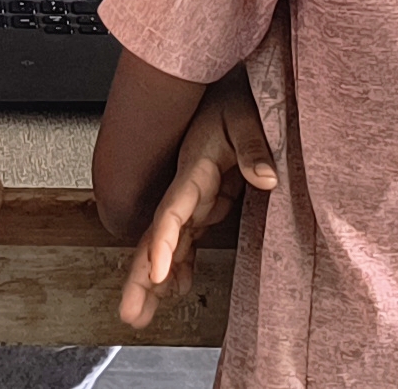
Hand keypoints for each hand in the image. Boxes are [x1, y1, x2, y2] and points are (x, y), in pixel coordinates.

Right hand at [119, 81, 271, 328]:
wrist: (221, 84)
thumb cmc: (230, 97)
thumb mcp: (246, 117)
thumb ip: (254, 148)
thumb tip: (266, 179)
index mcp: (193, 171)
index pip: (172, 213)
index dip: (162, 245)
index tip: (156, 273)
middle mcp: (187, 189)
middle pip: (157, 239)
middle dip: (141, 277)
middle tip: (130, 313)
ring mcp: (193, 197)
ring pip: (167, 244)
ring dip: (154, 280)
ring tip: (143, 314)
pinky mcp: (204, 200)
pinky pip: (186, 239)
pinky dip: (179, 265)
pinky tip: (176, 289)